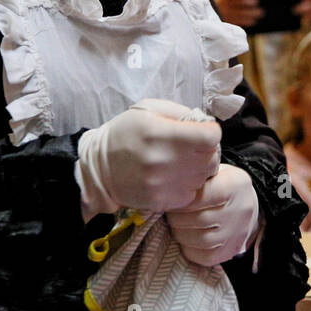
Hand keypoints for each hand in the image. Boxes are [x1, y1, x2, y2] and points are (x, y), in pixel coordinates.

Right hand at [75, 99, 221, 217]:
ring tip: (182, 161)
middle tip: (193, 147)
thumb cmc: (125, 133)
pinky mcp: (162, 201)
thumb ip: (179, 112)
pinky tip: (176, 176)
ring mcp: (163, 184)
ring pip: (204, 176)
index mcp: (160, 133)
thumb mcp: (147, 109)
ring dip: (199, 168)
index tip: (201, 131)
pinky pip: (193, 193)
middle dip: (207, 150)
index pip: (211, 136)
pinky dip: (189, 185)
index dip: (209, 131)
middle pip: (211, 157)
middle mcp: (163, 160)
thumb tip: (203, 123)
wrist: (99, 168)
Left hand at [166, 164, 259, 266]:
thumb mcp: (213, 172)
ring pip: (201, 240)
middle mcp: (240, 211)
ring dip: (181, 233)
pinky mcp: (230, 251)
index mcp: (234, 185)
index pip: (201, 196)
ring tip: (176, 224)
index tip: (169, 198)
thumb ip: (194, 179)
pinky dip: (189, 248)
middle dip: (177, 218)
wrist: (244, 205)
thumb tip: (166, 188)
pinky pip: (204, 257)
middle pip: (199, 220)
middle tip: (168, 213)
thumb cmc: (219, 184)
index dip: (181, 200)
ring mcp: (236, 234)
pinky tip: (186, 237)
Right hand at [217, 0, 261, 28]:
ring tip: (261, 12)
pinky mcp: (229, 22)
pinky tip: (255, 20)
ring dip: (250, 13)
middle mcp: (224, 3)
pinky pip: (238, 22)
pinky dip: (247, 21)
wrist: (222, 11)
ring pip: (239, 13)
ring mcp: (226, 14)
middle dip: (248, 2)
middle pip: (237, 3)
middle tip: (258, 1)